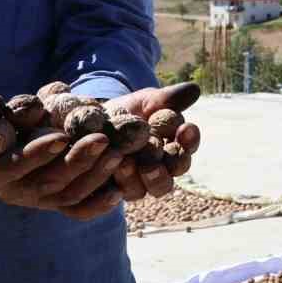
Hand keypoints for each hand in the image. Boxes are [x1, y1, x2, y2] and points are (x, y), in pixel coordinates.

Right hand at [0, 95, 123, 220]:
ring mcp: (34, 200)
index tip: (60, 136)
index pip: (10, 167)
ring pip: (66, 196)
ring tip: (117, 154)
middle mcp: (10, 192)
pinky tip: (117, 191)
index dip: (35, 154)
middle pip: (46, 184)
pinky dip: (97, 205)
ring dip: (93, 178)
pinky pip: (77, 210)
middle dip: (76, 162)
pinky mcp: (54, 203)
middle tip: (101, 139)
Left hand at [107, 82, 201, 200]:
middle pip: (177, 171)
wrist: (87, 126)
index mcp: (174, 144)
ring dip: (146, 177)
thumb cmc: (123, 112)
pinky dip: (121, 182)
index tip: (185, 128)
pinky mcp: (119, 192)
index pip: (189, 145)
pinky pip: (125, 193)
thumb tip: (195, 89)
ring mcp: (142, 182)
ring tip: (128, 163)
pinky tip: (113, 168)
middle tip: (165, 152)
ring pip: (154, 188)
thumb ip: (166, 99)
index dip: (190, 139)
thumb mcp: (143, 101)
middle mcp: (163, 166)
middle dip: (173, 164)